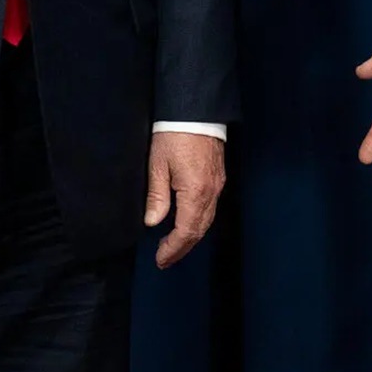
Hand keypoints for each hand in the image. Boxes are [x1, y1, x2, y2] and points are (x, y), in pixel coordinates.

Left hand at [144, 130, 226, 269]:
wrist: (196, 111)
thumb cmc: (174, 135)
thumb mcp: (157, 165)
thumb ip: (156, 196)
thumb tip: (152, 221)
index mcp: (195, 192)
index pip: (186, 231)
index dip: (173, 248)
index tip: (160, 259)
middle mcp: (211, 193)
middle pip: (199, 230)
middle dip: (182, 248)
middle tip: (165, 260)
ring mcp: (218, 185)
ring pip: (207, 221)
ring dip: (191, 237)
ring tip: (174, 247)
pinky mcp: (218, 178)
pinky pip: (210, 209)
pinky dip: (198, 223)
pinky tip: (187, 224)